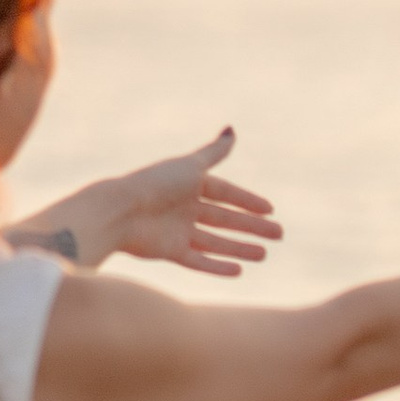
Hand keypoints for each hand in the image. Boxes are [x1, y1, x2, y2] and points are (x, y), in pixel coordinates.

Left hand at [101, 130, 281, 276]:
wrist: (120, 212)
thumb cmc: (155, 184)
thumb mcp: (190, 166)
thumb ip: (214, 152)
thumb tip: (233, 129)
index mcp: (189, 184)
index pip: (225, 193)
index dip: (248, 201)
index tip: (271, 210)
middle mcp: (184, 208)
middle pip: (225, 219)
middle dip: (251, 227)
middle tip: (278, 234)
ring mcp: (177, 231)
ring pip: (215, 242)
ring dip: (239, 248)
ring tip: (264, 254)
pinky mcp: (169, 251)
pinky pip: (198, 260)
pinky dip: (217, 266)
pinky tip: (239, 271)